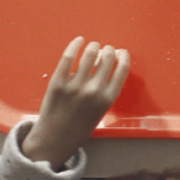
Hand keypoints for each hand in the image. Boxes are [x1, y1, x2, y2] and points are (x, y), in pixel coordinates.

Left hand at [22, 37, 130, 169]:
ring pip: (89, 54)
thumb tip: (104, 64)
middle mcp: (93, 91)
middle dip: (108, 50)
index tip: (121, 52)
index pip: (122, 69)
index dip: (123, 57)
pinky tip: (79, 41)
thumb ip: (105, 90)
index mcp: (107, 99)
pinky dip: (75, 45)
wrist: (55, 139)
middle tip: (105, 49)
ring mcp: (75, 86)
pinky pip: (68, 57)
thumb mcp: (100, 111)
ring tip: (93, 46)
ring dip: (93, 47)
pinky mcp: (58, 82)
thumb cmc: (79, 127)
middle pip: (107, 59)